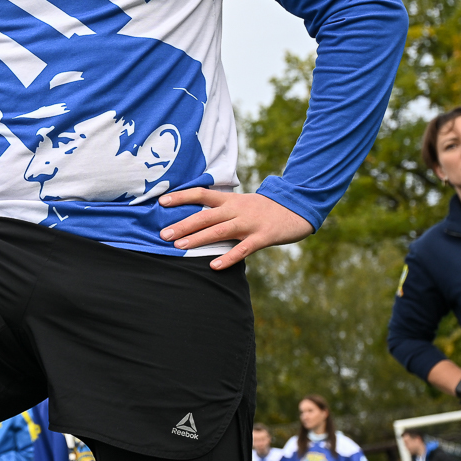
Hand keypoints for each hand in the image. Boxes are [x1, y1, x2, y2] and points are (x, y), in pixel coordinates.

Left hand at [156, 189, 312, 269]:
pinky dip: (228, 257)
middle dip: (183, 225)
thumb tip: (194, 218)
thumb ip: (221, 209)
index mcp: (230, 200)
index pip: (201, 194)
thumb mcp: (241, 203)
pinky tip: (214, 266)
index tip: (161, 201)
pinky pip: (243, 249)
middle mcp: (237, 209)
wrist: (298, 207)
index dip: (181, 197)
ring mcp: (250, 223)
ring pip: (219, 231)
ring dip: (198, 239)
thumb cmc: (264, 208)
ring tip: (178, 247)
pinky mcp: (263, 237)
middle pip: (205, 216)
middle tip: (163, 235)